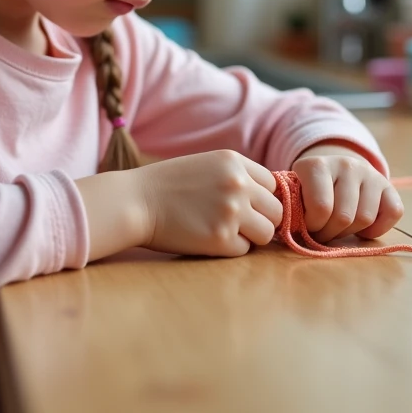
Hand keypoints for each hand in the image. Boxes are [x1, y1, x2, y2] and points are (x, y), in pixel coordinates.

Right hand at [136, 150, 284, 256]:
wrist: (134, 201)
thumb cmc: (166, 185)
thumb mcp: (206, 165)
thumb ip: (236, 176)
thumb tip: (268, 199)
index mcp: (234, 162)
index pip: (273, 185)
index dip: (262, 199)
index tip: (248, 207)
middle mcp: (238, 184)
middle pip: (276, 210)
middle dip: (261, 220)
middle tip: (238, 224)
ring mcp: (231, 212)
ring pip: (267, 233)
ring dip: (250, 237)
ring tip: (224, 232)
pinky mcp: (220, 239)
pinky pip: (244, 250)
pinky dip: (230, 249)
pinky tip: (207, 239)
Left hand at [291, 147, 403, 242]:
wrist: (335, 172)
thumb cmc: (310, 193)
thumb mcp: (296, 196)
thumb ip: (294, 211)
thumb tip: (297, 229)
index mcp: (316, 165)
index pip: (321, 208)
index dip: (313, 226)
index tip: (308, 224)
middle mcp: (345, 164)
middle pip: (343, 217)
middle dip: (330, 233)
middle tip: (324, 231)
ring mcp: (369, 172)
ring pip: (365, 218)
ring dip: (351, 232)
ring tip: (340, 227)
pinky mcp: (388, 184)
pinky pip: (393, 213)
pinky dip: (378, 229)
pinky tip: (362, 227)